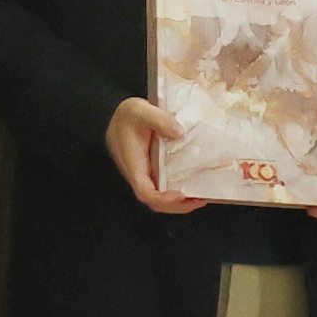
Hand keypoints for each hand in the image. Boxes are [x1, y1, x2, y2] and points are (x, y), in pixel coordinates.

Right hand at [106, 97, 203, 214]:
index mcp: (133, 163)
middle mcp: (137, 173)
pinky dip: (177, 191)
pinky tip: (192, 184)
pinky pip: (162, 188)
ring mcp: (144, 174)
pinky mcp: (150, 171)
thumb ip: (159, 120)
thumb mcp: (140, 110)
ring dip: (179, 202)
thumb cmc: (126, 115)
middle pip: (153, 202)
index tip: (182, 194)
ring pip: (158, 198)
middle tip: (200, 199)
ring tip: (200, 196)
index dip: (163, 199)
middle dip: (177, 206)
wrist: (116, 116)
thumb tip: (180, 133)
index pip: (145, 192)